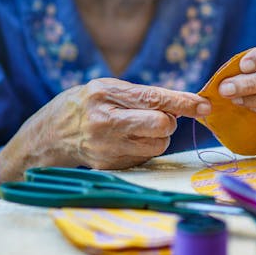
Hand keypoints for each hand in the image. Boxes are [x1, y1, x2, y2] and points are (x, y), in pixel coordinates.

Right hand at [0, 78, 210, 180]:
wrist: (51, 134)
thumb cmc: (87, 104)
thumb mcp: (108, 88)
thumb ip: (142, 95)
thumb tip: (184, 105)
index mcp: (105, 95)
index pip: (154, 99)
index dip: (183, 102)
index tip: (204, 105)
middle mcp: (105, 122)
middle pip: (161, 126)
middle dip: (168, 121)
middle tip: (159, 117)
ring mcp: (107, 147)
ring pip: (158, 144)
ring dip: (157, 137)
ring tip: (137, 128)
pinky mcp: (110, 166)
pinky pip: (146, 158)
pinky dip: (144, 149)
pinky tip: (126, 142)